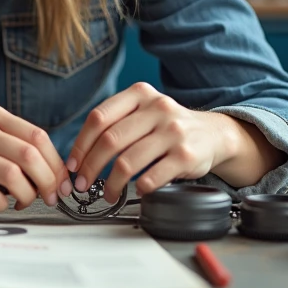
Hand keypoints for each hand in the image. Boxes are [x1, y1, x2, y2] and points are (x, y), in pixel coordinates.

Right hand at [0, 103, 70, 211]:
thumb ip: (19, 146)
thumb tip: (58, 175)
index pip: (37, 136)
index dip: (56, 163)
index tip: (62, 182)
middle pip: (29, 155)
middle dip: (48, 181)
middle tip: (52, 197)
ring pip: (13, 175)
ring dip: (27, 195)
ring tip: (25, 201)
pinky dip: (4, 204)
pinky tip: (2, 203)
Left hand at [66, 82, 238, 203]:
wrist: (214, 134)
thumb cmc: (169, 126)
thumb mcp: (144, 111)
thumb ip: (116, 122)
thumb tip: (80, 155)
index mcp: (140, 94)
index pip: (99, 117)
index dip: (81, 144)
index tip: (74, 164)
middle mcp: (157, 108)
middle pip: (110, 140)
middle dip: (91, 167)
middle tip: (83, 184)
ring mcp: (173, 131)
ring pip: (128, 161)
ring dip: (112, 184)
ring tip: (108, 194)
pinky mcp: (186, 155)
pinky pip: (152, 177)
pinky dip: (139, 189)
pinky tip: (137, 192)